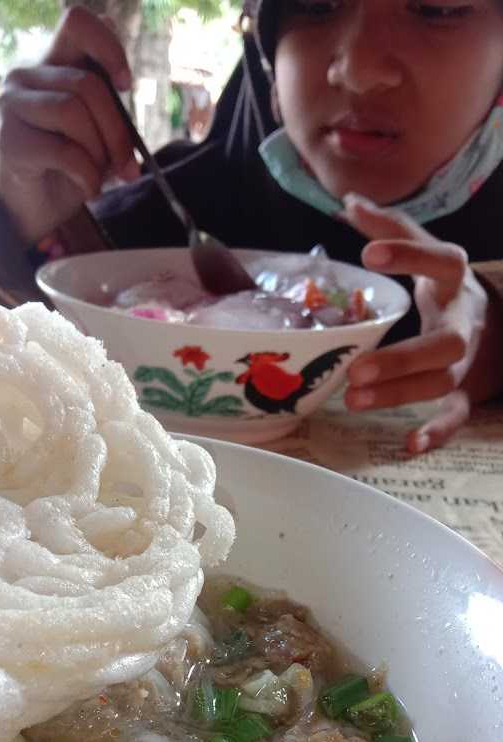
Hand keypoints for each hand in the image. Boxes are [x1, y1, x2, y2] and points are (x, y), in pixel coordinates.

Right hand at [0, 6, 139, 242]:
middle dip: (117, 131)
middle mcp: (27, 75)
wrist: (31, 207)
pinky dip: (87, 174)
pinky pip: (63, 150)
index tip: (126, 84)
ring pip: (73, 111)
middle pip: (87, 83)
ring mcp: (12, 104)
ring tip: (99, 175)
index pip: (77, 23)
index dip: (109, 47)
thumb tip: (132, 143)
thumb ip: (112, 122)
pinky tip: (88, 187)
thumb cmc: (65, 168)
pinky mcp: (8, 139)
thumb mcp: (97, 139)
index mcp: (52, 63)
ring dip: (99, 152)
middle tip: (128, 166)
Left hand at [343, 194, 486, 453]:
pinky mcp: (464, 393)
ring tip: (353, 399)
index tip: (369, 254)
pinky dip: (437, 432)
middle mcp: (465, 323)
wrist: (494, 330)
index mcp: (456, 282)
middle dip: (402, 358)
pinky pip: (456, 416)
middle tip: (355, 368)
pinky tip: (410, 444)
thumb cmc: (446, 289)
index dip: (410, 256)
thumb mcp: (429, 254)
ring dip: (401, 393)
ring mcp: (466, 362)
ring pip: (442, 382)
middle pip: (444, 343)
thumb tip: (349, 201)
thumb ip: (393, 227)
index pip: (441, 262)